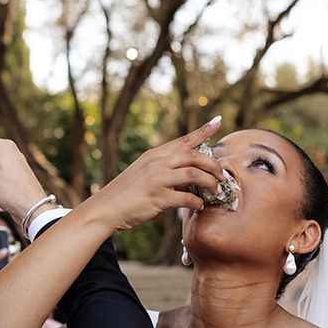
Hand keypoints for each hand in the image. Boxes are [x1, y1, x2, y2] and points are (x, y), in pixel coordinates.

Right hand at [87, 116, 224, 232]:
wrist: (105, 208)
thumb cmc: (126, 192)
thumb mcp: (144, 172)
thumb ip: (165, 170)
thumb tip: (190, 174)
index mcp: (155, 154)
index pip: (183, 140)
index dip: (202, 130)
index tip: (217, 120)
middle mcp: (157, 163)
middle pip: (194, 155)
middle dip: (213, 164)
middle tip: (222, 175)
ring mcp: (157, 179)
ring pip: (193, 174)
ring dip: (209, 182)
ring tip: (215, 190)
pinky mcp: (157, 197)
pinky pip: (186, 198)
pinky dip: (197, 202)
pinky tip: (199, 206)